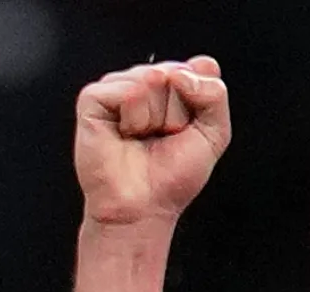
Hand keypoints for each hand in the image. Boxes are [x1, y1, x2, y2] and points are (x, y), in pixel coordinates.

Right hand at [74, 56, 230, 225]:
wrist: (143, 205)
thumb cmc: (172, 176)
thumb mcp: (214, 133)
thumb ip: (215, 94)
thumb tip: (190, 68)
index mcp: (172, 87)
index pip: (198, 70)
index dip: (200, 102)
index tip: (188, 130)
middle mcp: (144, 83)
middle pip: (177, 73)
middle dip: (178, 112)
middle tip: (163, 136)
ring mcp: (118, 88)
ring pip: (153, 79)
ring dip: (156, 118)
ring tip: (142, 137)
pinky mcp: (94, 97)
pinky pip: (130, 90)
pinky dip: (134, 118)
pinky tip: (124, 134)